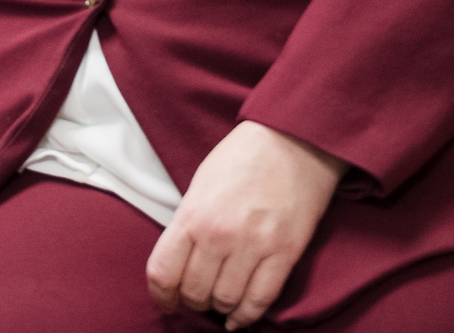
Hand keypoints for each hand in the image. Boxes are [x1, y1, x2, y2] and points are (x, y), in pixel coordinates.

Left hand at [147, 120, 345, 329]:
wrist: (292, 139)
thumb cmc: (243, 158)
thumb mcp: (200, 184)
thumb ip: (188, 224)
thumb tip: (179, 262)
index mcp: (192, 215)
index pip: (163, 273)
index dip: (162, 295)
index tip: (166, 301)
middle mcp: (219, 235)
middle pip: (194, 292)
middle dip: (193, 301)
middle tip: (198, 298)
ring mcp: (253, 246)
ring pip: (227, 300)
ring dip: (221, 308)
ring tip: (221, 303)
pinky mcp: (285, 253)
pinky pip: (261, 300)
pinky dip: (248, 316)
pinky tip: (241, 318)